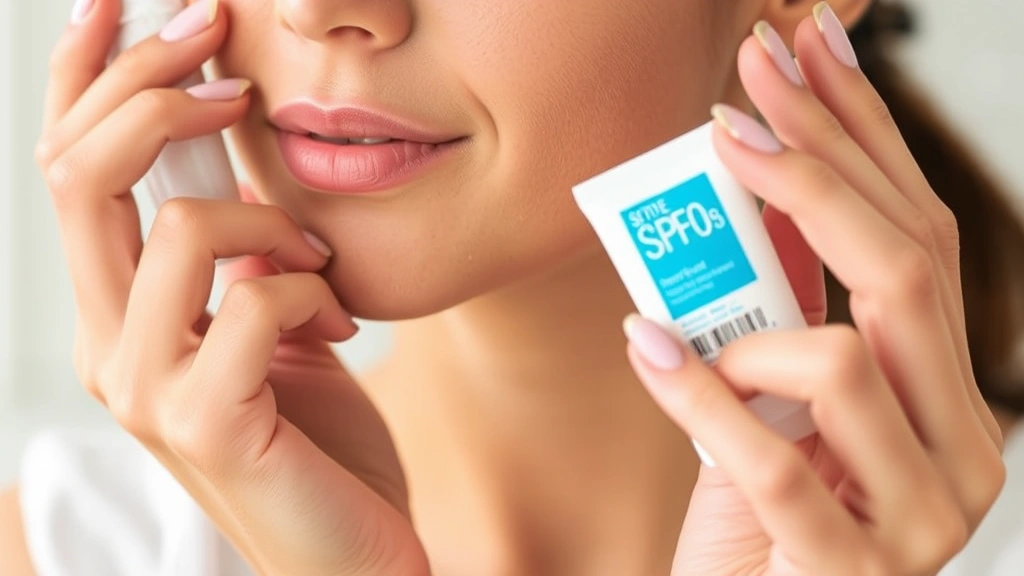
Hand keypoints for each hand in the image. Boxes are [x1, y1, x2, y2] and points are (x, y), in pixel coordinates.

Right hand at [35, 2, 427, 573]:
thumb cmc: (318, 437)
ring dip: (272, 225)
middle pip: (84, 173)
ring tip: (320, 271)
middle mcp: (105, 345)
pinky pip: (251, 303)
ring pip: (178, 228)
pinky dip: (308, 292)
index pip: (68, 169)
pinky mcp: (203, 423)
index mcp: (117, 313)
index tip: (122, 1)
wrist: (354, 548)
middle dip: (155, 85)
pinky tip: (338, 326)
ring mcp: (144, 389)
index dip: (85, 75)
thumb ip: (239, 249)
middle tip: (222, 46)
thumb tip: (231, 149)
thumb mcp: (273, 319)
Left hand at [627, 13, 1004, 575]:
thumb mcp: (776, 399)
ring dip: (749, 325)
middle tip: (737, 98)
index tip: (808, 48)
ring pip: (851, 360)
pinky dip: (699, 394)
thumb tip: (755, 193)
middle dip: (817, 166)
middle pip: (907, 270)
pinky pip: (772, 460)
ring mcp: (917, 517)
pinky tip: (647, 348)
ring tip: (678, 330)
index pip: (922, 238)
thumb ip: (786, 310)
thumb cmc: (755, 521)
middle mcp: (959, 448)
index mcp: (947, 396)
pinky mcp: (849, 572)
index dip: (866, 135)